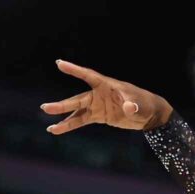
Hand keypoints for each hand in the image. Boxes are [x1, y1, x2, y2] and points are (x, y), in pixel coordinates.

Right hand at [40, 60, 172, 134]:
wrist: (148, 113)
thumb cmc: (145, 103)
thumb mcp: (141, 104)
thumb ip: (133, 105)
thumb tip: (129, 107)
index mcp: (107, 85)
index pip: (88, 75)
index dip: (75, 70)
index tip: (59, 63)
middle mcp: (98, 94)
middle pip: (78, 99)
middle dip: (63, 105)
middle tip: (45, 108)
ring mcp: (97, 105)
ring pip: (77, 112)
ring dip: (64, 118)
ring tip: (50, 128)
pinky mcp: (99, 116)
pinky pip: (81, 120)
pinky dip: (70, 125)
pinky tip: (56, 129)